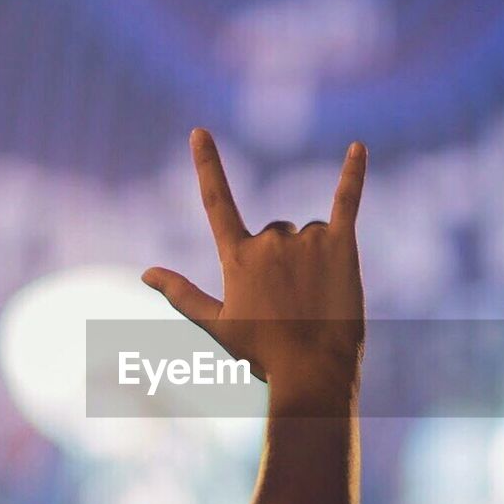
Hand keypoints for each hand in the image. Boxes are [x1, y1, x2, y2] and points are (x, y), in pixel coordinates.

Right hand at [142, 129, 366, 397]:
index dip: (207, 165)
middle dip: (283, 261)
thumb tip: (145, 272)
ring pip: (308, 233)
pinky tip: (358, 147)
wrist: (312, 371)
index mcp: (237, 257)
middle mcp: (269, 241)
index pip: (217, 201)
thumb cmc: (263, 354)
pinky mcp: (340, 245)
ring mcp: (305, 241)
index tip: (199, 132)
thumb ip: (181, 293)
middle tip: (293, 305)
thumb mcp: (216, 325)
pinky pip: (346, 201)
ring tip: (317, 299)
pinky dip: (353, 174)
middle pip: (275, 232)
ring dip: (312, 257)